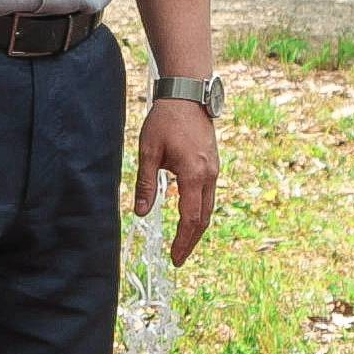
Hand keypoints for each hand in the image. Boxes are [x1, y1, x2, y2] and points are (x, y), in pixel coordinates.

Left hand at [133, 97, 218, 264]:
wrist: (187, 95)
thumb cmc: (166, 120)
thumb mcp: (148, 152)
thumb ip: (145, 184)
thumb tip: (139, 212)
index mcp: (194, 174)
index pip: (191, 218)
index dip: (183, 241)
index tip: (175, 258)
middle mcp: (210, 175)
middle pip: (204, 218)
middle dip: (191, 241)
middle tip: (178, 258)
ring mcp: (214, 169)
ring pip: (209, 207)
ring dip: (196, 227)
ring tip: (182, 243)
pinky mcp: (213, 164)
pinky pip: (208, 195)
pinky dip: (199, 211)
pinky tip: (186, 216)